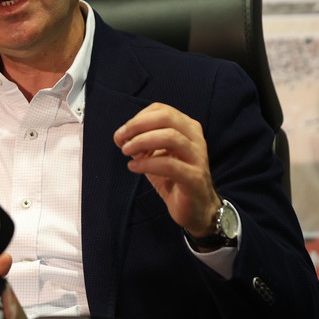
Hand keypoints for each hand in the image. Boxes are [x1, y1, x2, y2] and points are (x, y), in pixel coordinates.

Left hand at [113, 102, 220, 236]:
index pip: (161, 110)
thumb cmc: (174, 178)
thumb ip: (142, 142)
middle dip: (138, 126)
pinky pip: (170, 165)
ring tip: (126, 152)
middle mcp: (196, 138)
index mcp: (187, 127)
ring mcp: (197, 157)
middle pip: (166, 117)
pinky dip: (147, 163)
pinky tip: (134, 167)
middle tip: (121, 140)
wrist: (197, 208)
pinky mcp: (195, 178)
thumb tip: (122, 135)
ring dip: (141, 142)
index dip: (138, 118)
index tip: (123, 133)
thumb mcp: (156, 155)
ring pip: (170, 137)